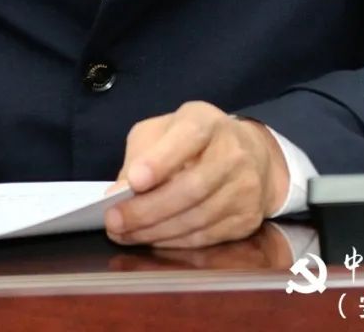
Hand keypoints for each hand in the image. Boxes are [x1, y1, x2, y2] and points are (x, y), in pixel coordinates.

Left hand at [104, 101, 288, 248]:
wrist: (249, 155)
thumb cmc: (192, 141)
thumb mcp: (162, 131)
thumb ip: (140, 155)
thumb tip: (118, 194)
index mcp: (206, 122)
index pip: (188, 137)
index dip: (161, 161)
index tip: (134, 181)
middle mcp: (233, 152)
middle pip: (191, 187)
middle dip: (148, 209)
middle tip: (114, 221)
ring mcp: (244, 187)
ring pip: (197, 218)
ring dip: (156, 232)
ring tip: (125, 234)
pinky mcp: (247, 217)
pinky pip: (206, 237)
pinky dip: (174, 242)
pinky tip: (152, 240)